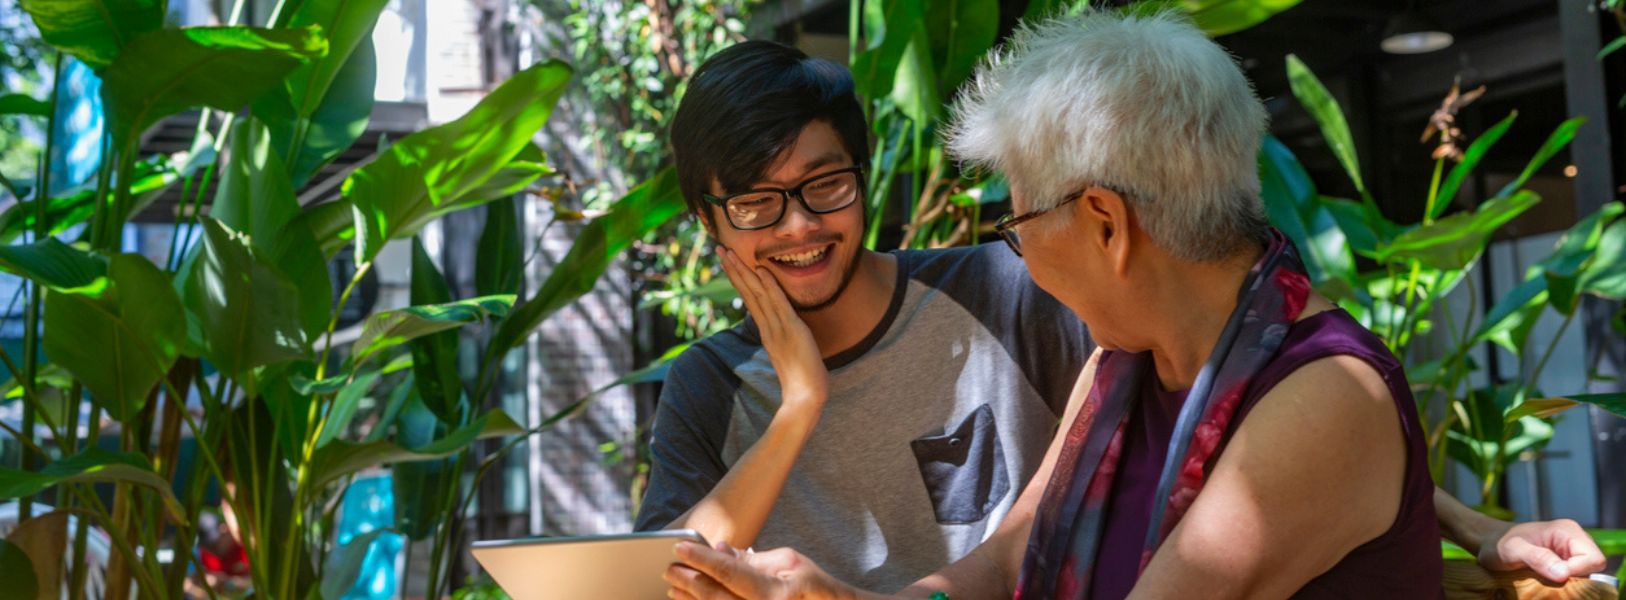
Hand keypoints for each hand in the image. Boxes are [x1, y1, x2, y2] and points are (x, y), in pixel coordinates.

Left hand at [666, 541, 855, 599]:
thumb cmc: (813, 586)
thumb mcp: (790, 562)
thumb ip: (754, 559)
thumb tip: (721, 550)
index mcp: (775, 592)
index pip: (729, 571)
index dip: (701, 558)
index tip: (679, 546)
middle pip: (716, 596)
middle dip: (689, 580)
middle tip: (668, 567)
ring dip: (690, 599)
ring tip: (673, 586)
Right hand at [718, 247, 827, 412]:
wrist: (804, 398)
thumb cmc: (801, 379)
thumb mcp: (789, 353)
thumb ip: (783, 339)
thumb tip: (782, 331)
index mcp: (766, 330)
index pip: (749, 298)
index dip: (739, 277)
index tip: (729, 260)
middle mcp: (767, 326)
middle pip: (747, 291)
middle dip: (733, 268)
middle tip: (720, 247)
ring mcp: (777, 327)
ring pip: (757, 294)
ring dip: (744, 271)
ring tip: (730, 252)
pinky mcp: (791, 330)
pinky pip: (778, 304)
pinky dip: (770, 286)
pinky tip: (762, 270)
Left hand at [1479, 518, 1605, 583]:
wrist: (1489, 543)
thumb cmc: (1498, 544)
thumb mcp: (1513, 550)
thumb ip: (1537, 558)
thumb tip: (1564, 574)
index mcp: (1568, 531)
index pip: (1593, 559)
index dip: (1578, 572)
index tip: (1554, 577)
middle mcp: (1575, 540)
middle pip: (1593, 568)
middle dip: (1574, 579)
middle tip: (1547, 580)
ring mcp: (1571, 552)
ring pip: (1585, 576)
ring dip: (1567, 583)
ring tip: (1543, 580)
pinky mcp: (1566, 563)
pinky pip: (1575, 578)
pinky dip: (1563, 584)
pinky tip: (1545, 581)